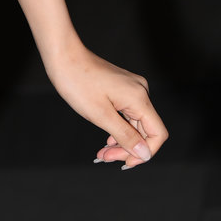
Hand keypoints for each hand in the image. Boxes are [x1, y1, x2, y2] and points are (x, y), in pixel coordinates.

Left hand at [45, 41, 168, 169]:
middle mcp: (140, 92)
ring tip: (102, 154)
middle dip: (127, 149)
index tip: (124, 164)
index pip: (157, 134)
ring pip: (136, 124)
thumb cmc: (78, 83)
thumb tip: (145, 154)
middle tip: (104, 159)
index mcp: (139, 98)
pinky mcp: (122, 88)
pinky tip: (107, 140)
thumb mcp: (100, 115)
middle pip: (146, 130)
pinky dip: (118, 129)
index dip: (145, 153)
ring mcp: (132, 89)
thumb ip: (125, 136)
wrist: (63, 56)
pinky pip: (128, 115)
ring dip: (121, 142)